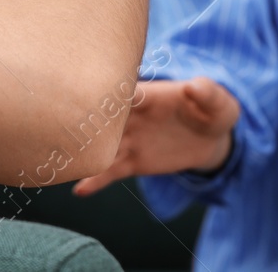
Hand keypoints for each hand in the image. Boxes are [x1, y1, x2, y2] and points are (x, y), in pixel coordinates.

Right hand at [73, 77, 239, 195]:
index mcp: (148, 94)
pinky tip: (79, 190)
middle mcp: (132, 115)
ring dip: (83, 149)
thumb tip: (193, 86)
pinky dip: (95, 180)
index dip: (106, 90)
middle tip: (59, 123)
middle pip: (102, 117)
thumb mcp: (218, 103)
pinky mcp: (133, 161)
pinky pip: (111, 170)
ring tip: (58, 156)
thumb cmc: (214, 111)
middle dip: (83, 117)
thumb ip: (207, 94)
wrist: (211, 139)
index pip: (122, 90)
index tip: (86, 91)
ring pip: (101, 144)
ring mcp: (129, 139)